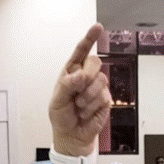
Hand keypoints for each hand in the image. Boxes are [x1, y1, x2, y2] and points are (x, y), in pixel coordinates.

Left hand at [48, 23, 111, 156]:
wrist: (72, 136)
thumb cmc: (62, 117)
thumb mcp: (57, 102)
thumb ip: (67, 86)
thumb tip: (80, 76)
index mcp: (72, 72)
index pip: (81, 51)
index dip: (90, 38)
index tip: (98, 27)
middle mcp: (86, 76)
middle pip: (95, 62)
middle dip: (87, 75)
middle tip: (79, 88)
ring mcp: (97, 87)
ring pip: (100, 80)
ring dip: (87, 96)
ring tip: (79, 107)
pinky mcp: (105, 100)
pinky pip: (104, 96)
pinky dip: (92, 106)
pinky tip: (86, 113)